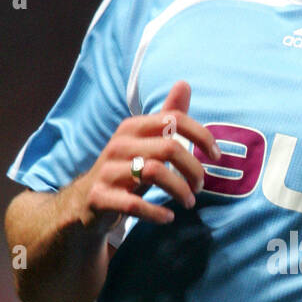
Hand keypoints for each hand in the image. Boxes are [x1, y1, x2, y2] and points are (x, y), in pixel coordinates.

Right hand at [69, 81, 221, 231]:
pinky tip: (168, 217)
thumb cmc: (125, 170)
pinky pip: (133, 204)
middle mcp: (119, 144)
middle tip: (200, 186)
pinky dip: (156, 212)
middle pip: (169, 148)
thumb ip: (166, 117)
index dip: (201, 136)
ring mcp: (107, 170)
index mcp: (132, 127)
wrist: (85, 203)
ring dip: (179, 190)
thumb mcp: (146, 142)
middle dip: (193, 169)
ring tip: (189, 202)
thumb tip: (185, 83)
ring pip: (153, 173)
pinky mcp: (99, 197)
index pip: (174, 119)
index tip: (216, 156)